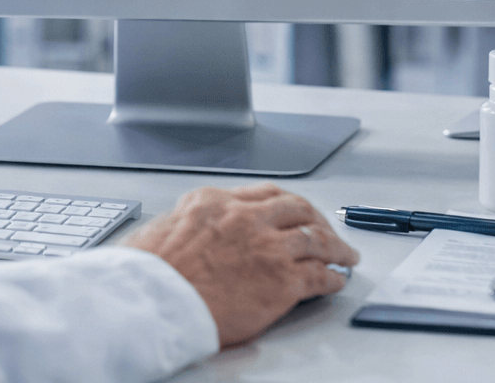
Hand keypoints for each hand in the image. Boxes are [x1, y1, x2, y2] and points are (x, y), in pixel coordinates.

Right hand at [123, 183, 358, 348]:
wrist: (155, 300)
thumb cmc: (149, 274)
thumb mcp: (160, 228)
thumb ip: (185, 223)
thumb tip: (186, 232)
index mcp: (214, 202)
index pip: (262, 194)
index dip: (285, 203)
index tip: (293, 210)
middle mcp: (246, 218)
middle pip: (296, 209)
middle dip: (316, 218)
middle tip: (326, 228)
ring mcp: (268, 247)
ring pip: (317, 239)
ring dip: (336, 247)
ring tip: (345, 255)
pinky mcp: (282, 281)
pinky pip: (319, 276)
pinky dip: (332, 278)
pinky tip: (336, 281)